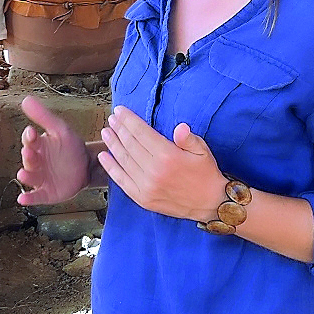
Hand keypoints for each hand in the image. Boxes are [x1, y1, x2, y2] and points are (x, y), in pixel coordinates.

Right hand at [17, 95, 90, 205]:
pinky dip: (29, 198)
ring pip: (29, 178)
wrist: (88, 167)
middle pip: (29, 159)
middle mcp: (35, 163)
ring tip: (23, 174)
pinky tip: (23, 199)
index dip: (30, 137)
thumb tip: (26, 99)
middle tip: (29, 152)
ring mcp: (40, 179)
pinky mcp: (45, 193)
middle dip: (28, 157)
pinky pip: (35, 196)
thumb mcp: (61, 130)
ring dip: (25, 177)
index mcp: (39, 146)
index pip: (30, 140)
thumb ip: (44, 116)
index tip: (32, 132)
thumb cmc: (71, 147)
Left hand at [98, 106, 226, 222]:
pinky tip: (104, 156)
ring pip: (124, 160)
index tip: (120, 110)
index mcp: (168, 156)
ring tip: (106, 132)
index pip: (142, 133)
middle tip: (112, 118)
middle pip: (130, 144)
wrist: (209, 202)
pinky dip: (111, 167)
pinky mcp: (141, 198)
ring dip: (112, 144)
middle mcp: (154, 171)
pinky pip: (121, 180)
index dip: (129, 120)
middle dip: (119, 129)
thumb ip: (188, 138)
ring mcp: (145, 186)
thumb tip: (180, 127)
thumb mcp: (202, 151)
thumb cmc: (205, 172)